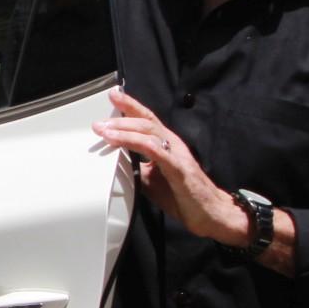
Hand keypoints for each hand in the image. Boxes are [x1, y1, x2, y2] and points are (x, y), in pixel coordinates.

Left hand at [92, 87, 249, 245]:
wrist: (209, 213)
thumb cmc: (183, 195)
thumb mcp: (150, 179)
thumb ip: (134, 166)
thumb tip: (114, 161)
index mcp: (166, 144)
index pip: (147, 119)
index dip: (130, 105)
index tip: (113, 95)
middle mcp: (172, 144)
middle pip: (146, 121)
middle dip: (121, 118)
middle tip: (98, 123)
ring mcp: (177, 155)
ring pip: (150, 133)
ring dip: (125, 131)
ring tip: (106, 132)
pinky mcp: (179, 169)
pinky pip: (158, 152)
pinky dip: (139, 144)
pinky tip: (124, 143)